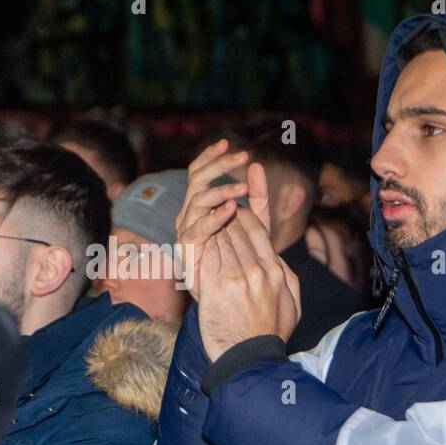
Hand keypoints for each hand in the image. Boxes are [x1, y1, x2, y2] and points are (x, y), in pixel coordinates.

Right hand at [175, 140, 270, 300]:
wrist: (236, 300)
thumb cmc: (246, 263)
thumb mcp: (258, 225)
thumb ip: (258, 198)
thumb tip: (256, 165)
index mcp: (202, 205)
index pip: (200, 172)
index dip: (213, 156)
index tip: (231, 144)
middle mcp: (190, 214)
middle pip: (195, 179)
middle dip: (217, 164)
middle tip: (239, 154)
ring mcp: (187, 231)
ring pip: (197, 199)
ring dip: (221, 190)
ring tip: (242, 189)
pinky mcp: (187, 250)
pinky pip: (196, 228)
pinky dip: (214, 217)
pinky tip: (233, 208)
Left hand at [197, 208, 299, 361]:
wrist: (248, 358)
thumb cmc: (270, 334)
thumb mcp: (292, 304)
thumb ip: (286, 278)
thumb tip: (277, 260)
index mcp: (275, 271)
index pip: (257, 230)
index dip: (243, 217)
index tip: (235, 214)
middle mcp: (256, 270)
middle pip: (236, 231)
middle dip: (225, 220)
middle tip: (215, 215)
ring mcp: (234, 277)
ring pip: (220, 239)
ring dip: (212, 230)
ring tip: (205, 226)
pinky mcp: (213, 286)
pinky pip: (206, 256)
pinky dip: (202, 246)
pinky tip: (198, 244)